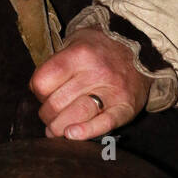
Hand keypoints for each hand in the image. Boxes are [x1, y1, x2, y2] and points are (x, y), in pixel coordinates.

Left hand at [30, 28, 150, 139]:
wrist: (141, 47)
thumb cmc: (100, 48)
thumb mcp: (75, 42)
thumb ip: (56, 64)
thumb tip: (38, 92)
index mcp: (79, 54)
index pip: (43, 81)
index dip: (37, 91)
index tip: (43, 92)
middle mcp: (96, 72)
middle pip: (56, 103)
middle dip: (47, 114)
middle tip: (51, 113)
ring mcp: (112, 90)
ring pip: (75, 116)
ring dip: (60, 127)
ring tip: (58, 128)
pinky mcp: (126, 107)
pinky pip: (104, 124)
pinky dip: (86, 131)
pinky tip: (73, 135)